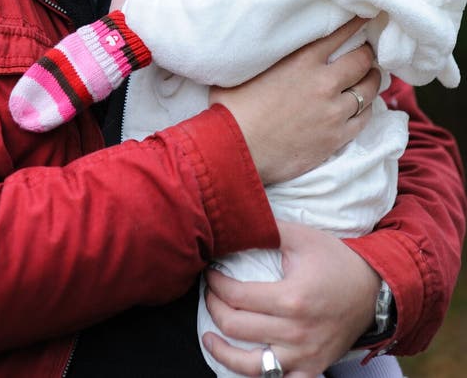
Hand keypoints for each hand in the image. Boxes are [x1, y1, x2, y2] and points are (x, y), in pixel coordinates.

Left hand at [202, 221, 379, 377]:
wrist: (373, 290)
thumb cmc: (335, 260)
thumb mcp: (302, 237)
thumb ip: (268, 229)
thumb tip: (235, 222)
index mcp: (291, 298)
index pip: (236, 296)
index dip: (215, 284)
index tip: (209, 273)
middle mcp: (296, 332)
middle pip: (236, 327)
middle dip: (213, 308)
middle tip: (209, 294)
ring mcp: (304, 356)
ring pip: (249, 367)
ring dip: (222, 352)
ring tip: (209, 337)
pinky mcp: (312, 369)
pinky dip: (256, 376)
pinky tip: (242, 361)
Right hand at [209, 17, 379, 183]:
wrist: (237, 149)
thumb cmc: (232, 109)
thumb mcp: (246, 69)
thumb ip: (265, 54)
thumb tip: (260, 42)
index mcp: (302, 61)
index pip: (339, 35)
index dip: (355, 25)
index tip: (365, 18)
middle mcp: (323, 82)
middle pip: (361, 60)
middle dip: (367, 54)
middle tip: (369, 51)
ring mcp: (333, 111)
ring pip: (368, 90)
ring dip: (372, 80)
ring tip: (372, 76)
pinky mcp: (336, 137)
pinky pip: (364, 119)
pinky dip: (367, 109)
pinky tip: (365, 106)